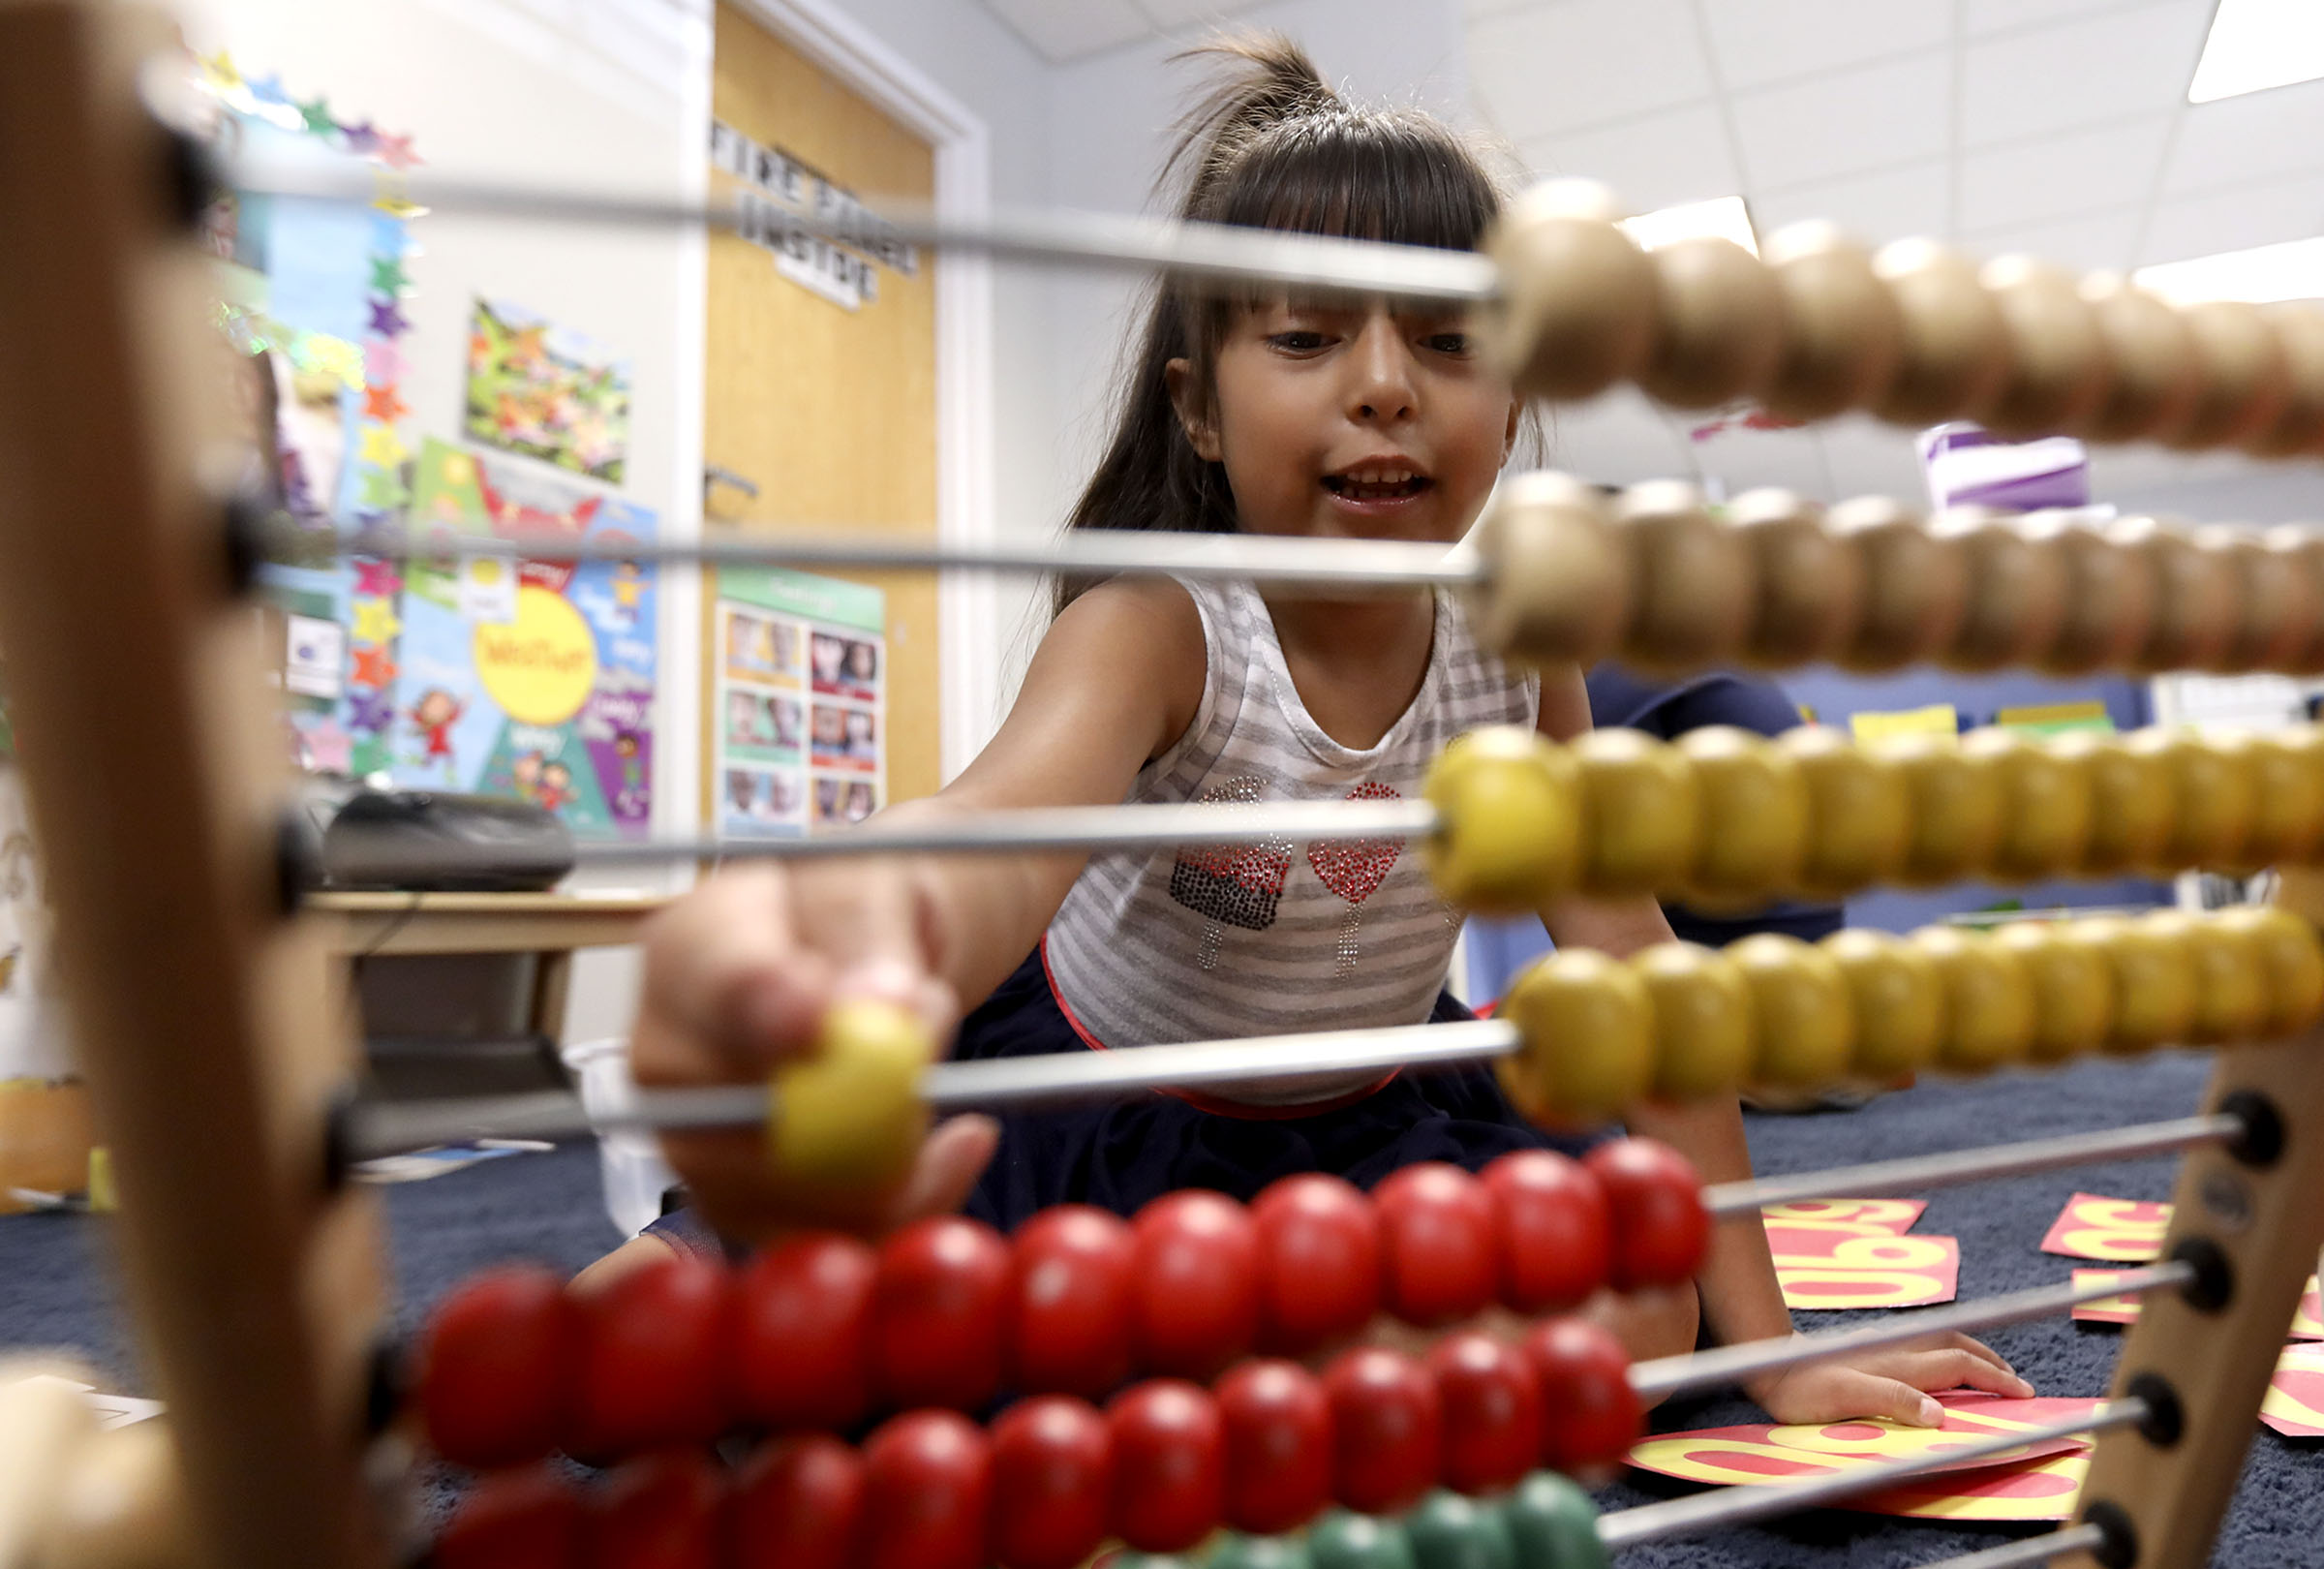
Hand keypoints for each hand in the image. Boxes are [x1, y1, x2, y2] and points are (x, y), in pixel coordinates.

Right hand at [631, 861, 995, 1239]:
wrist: (874, 951)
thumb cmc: (863, 906)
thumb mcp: (875, 879)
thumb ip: (869, 932)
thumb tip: (876, 1002)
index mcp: (692, 945)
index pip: (714, 986)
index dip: (767, 1016)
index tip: (825, 1027)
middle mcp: (669, 1050)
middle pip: (721, 1121)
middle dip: (846, 1119)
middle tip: (930, 1080)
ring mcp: (695, 1135)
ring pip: (770, 1198)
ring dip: (884, 1164)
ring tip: (936, 1087)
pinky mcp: (743, 1197)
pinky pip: (813, 1236)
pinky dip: (896, 1208)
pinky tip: (944, 1154)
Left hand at [1744, 1333, 2034, 1425]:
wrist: (1770, 1366)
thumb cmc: (1804, 1389)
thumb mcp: (1845, 1399)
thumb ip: (1892, 1401)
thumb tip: (1939, 1415)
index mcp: (1899, 1366)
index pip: (1959, 1366)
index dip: (1994, 1379)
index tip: (2025, 1394)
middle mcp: (1897, 1352)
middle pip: (1956, 1346)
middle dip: (1991, 1361)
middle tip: (2018, 1382)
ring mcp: (1885, 1349)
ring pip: (1941, 1342)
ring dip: (1972, 1353)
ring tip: (1991, 1368)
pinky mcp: (1873, 1351)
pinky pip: (1924, 1347)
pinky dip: (1948, 1353)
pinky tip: (1944, 1364)